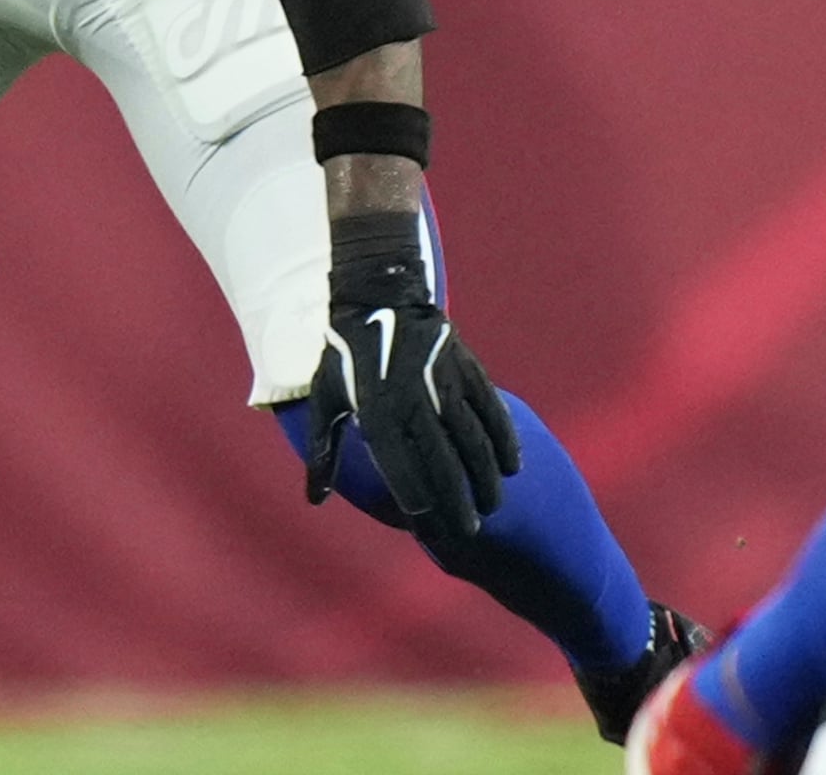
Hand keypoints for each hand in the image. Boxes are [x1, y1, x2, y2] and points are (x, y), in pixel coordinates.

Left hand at [301, 213, 520, 538]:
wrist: (378, 295)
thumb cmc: (344, 357)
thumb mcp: (324, 401)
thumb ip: (322, 453)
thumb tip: (314, 500)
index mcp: (376, 413)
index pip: (403, 471)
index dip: (419, 504)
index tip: (429, 528)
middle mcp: (413, 401)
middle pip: (444, 464)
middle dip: (458, 502)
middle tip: (469, 530)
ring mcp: (443, 384)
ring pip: (473, 441)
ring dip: (486, 478)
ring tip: (491, 506)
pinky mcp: (466, 368)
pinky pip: (491, 411)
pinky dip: (504, 440)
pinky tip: (511, 467)